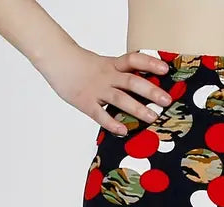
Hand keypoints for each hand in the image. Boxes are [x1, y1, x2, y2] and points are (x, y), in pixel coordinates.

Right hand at [39, 46, 172, 134]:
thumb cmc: (82, 66)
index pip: (134, 60)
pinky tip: (123, 131)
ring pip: (120, 98)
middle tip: (167, 101)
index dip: (150, 63)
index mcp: (113, 65)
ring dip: (137, 108)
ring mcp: (97, 90)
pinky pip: (100, 114)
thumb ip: (120, 75)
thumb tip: (142, 89)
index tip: (166, 70)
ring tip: (153, 118)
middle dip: (151, 91)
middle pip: (132, 81)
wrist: (56, 60)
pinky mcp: (85, 102)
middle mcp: (107, 76)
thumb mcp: (104, 65)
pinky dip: (112, 123)